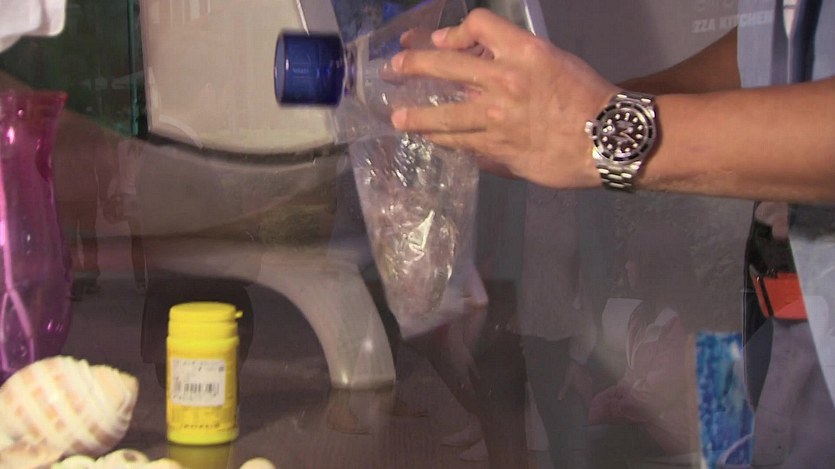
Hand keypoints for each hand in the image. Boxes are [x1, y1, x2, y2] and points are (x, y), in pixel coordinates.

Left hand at [390, 9, 617, 188]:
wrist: (608, 139)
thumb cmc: (587, 97)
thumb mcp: (554, 62)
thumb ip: (515, 59)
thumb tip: (473, 62)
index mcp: (524, 51)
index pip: (477, 24)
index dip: (454, 30)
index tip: (441, 41)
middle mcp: (505, 81)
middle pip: (444, 65)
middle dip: (413, 65)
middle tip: (394, 69)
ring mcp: (497, 119)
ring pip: (444, 116)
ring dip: (417, 117)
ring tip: (399, 119)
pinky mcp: (499, 150)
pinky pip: (463, 144)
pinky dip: (446, 141)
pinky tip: (434, 140)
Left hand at [558, 360, 593, 406]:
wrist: (578, 362)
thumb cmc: (572, 373)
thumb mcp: (566, 382)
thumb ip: (563, 391)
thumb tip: (559, 398)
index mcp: (583, 390)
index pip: (587, 401)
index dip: (588, 406)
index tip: (589, 411)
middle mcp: (587, 387)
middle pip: (590, 397)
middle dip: (589, 402)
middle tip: (589, 407)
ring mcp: (589, 382)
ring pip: (591, 391)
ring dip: (590, 396)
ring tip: (588, 399)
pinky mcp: (589, 378)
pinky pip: (590, 386)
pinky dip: (589, 389)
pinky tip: (587, 388)